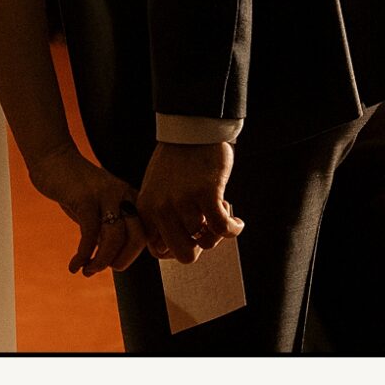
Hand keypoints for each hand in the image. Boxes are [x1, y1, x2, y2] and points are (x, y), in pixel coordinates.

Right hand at [27, 145, 148, 275]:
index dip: (134, 254)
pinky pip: (90, 234)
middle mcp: (122, 194)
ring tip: (88, 270)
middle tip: (105, 268)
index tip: (117, 265)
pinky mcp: (85, 197)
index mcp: (130, 196)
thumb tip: (115, 261)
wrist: (51, 157)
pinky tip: (74, 265)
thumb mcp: (98, 208)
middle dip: (123, 261)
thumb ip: (110, 229)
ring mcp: (105, 194)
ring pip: (115, 238)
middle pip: (137, 238)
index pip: (146, 233)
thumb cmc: (75, 188)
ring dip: (102, 262)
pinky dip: (83, 255)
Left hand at [136, 140, 244, 263]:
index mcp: (146, 208)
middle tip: (206, 228)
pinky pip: (223, 229)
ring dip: (218, 232)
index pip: (158, 251)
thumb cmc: (175, 162)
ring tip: (220, 213)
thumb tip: (170, 253)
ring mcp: (183, 201)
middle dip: (199, 246)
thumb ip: (160, 219)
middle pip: (184, 254)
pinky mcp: (205, 193)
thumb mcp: (157, 190)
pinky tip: (237, 221)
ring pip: (206, 242)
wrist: (190, 130)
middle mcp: (161, 207)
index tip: (190, 237)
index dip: (178, 249)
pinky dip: (234, 229)